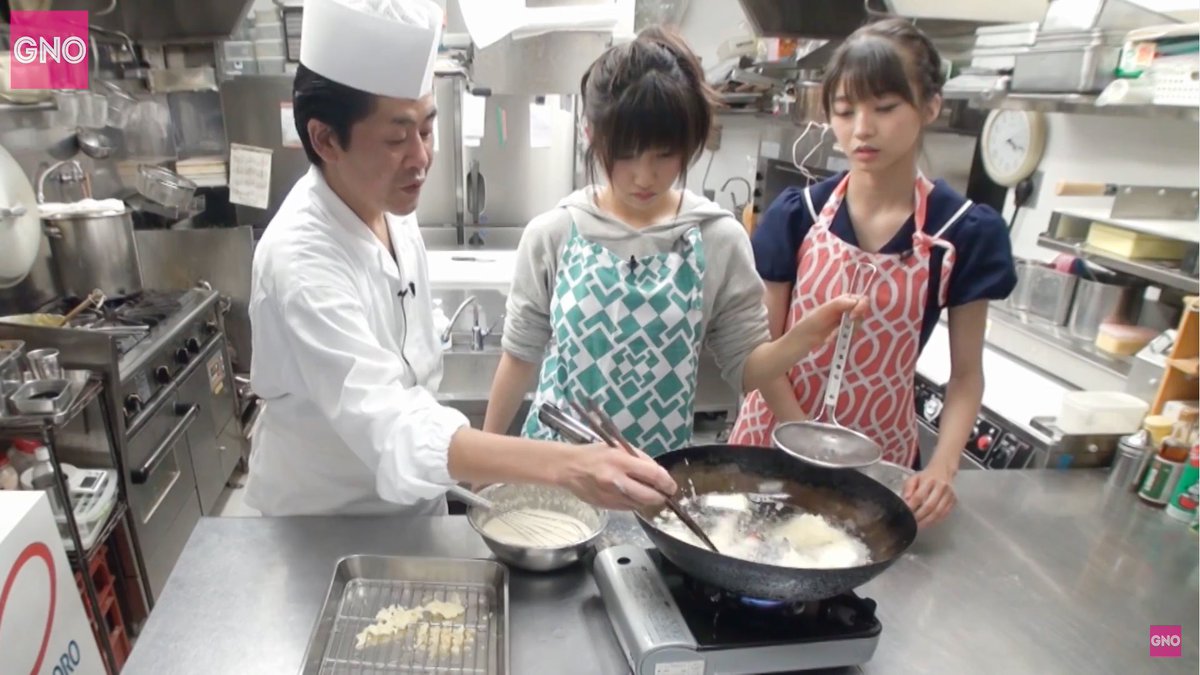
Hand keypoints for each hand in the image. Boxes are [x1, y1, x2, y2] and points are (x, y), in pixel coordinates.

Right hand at [554, 443, 677, 510]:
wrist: (568, 468)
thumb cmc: (594, 454)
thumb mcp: (617, 448)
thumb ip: (639, 459)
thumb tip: (657, 473)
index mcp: (621, 461)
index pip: (653, 475)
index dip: (667, 482)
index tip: (672, 486)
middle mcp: (617, 480)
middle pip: (649, 496)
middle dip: (661, 496)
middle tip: (664, 493)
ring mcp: (611, 496)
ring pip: (640, 504)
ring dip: (648, 501)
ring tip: (647, 492)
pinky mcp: (606, 506)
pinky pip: (628, 508)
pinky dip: (634, 503)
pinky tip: (631, 495)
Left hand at [786, 294, 867, 351]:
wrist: (804, 338)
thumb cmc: (811, 321)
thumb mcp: (824, 311)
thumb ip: (839, 304)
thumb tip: (855, 301)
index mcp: (842, 300)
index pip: (861, 299)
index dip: (861, 307)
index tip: (853, 316)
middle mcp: (846, 309)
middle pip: (861, 314)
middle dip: (852, 323)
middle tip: (839, 329)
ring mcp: (847, 320)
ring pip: (857, 325)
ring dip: (845, 332)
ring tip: (831, 336)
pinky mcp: (845, 331)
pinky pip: (852, 334)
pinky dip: (843, 338)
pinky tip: (831, 339)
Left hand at [902, 461, 956, 527]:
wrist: (943, 470)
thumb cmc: (925, 476)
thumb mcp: (914, 478)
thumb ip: (908, 488)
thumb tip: (906, 500)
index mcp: (929, 479)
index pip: (919, 496)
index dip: (912, 506)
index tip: (905, 513)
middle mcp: (942, 486)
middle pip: (930, 506)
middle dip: (919, 517)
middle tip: (911, 523)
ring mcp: (949, 494)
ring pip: (938, 512)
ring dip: (927, 521)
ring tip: (918, 526)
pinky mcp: (954, 500)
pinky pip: (944, 514)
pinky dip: (935, 521)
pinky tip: (928, 524)